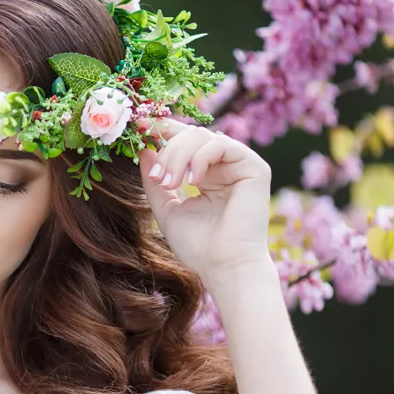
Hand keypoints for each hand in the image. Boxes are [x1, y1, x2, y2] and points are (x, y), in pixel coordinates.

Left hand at [137, 119, 272, 282]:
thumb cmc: (197, 245)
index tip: (138, 128)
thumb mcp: (166, 208)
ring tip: (169, 183)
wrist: (224, 266)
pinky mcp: (255, 167)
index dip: (162, 131)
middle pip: (190, 136)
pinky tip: (194, 182)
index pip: (183, 142)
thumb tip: (144, 149)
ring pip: (202, 137)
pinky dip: (200, 158)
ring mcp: (240, 165)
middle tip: (156, 178)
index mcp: (205, 174)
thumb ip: (155, 180)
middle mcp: (223, 166)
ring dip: (178, 156)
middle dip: (166, 151)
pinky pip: (221, 145)